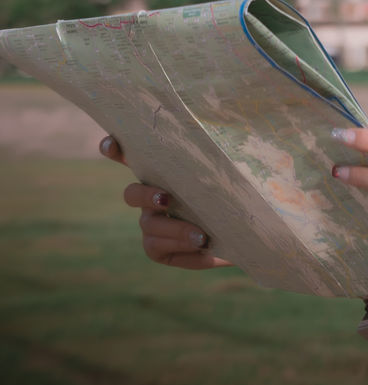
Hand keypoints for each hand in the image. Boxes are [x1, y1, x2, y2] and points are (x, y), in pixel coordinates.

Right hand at [99, 135, 230, 269]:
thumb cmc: (231, 193)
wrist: (240, 231)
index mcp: (162, 171)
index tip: (110, 143)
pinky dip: (184, 252)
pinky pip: (161, 249)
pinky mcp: (156, 248)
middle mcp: (149, 197)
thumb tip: (237, 133)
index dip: (114, 149)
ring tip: (201, 236)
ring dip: (176, 230)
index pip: (131, 156)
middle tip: (167, 199)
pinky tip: (205, 249)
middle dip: (146, 195)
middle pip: (132, 194)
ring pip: (150, 226)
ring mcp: (149, 223)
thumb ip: (222, 160)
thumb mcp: (228, 174)